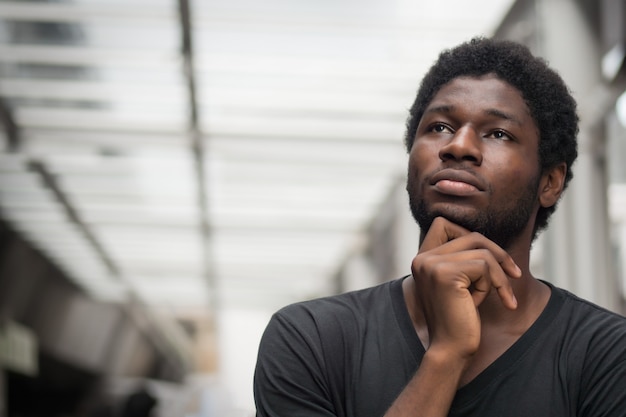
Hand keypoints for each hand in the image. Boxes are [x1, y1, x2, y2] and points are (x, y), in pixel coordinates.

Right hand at [410, 217, 521, 360]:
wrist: (451, 349)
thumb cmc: (460, 319)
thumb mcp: (460, 283)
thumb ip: (463, 259)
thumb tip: (489, 241)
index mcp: (422, 259)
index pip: (444, 223)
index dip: (470, 234)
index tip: (490, 258)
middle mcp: (422, 258)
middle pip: (472, 236)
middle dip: (498, 255)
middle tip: (514, 275)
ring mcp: (431, 264)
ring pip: (482, 252)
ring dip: (496, 275)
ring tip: (495, 296)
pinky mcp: (445, 273)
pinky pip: (484, 266)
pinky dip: (494, 284)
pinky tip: (486, 303)